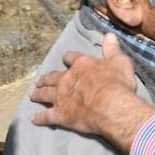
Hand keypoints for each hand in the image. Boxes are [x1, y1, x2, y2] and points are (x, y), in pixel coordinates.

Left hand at [30, 33, 154, 154]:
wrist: (112, 107)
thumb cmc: (118, 84)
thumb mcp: (120, 62)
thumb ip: (113, 50)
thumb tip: (109, 35)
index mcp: (81, 65)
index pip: (71, 58)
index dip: (69, 58)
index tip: (66, 58)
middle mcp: (67, 79)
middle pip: (52, 77)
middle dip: (46, 78)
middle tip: (40, 80)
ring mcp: (61, 97)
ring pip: (45, 94)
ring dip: (38, 94)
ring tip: (33, 95)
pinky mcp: (60, 114)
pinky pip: (46, 116)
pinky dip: (40, 118)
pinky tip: (34, 119)